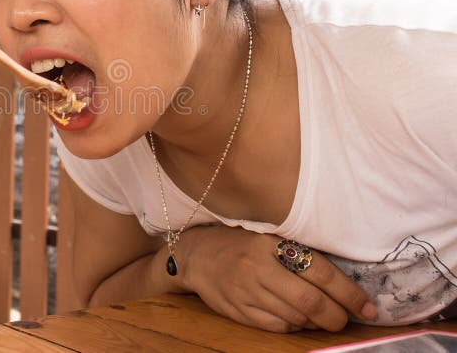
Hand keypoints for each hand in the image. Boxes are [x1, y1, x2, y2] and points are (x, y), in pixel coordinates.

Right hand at [177, 226, 376, 332]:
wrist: (195, 255)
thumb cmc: (239, 242)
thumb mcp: (266, 236)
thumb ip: (297, 251)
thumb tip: (342, 280)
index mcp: (270, 244)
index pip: (319, 272)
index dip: (348, 293)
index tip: (367, 307)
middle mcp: (258, 268)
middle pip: (310, 301)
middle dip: (336, 316)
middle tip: (348, 319)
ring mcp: (247, 292)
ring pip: (295, 317)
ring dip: (316, 322)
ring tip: (323, 318)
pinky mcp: (239, 311)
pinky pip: (277, 326)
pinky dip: (294, 326)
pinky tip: (297, 318)